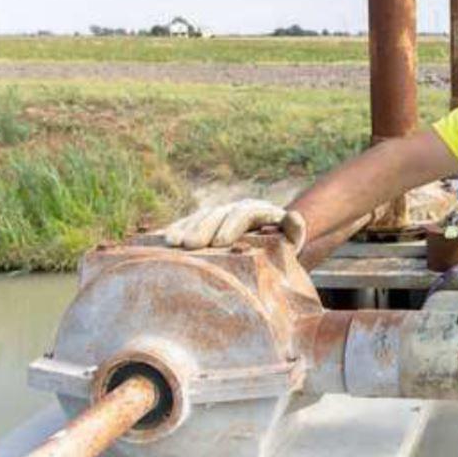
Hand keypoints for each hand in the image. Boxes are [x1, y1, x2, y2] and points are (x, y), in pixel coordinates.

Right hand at [164, 199, 306, 250]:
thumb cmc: (283, 247)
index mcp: (259, 211)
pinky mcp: (207, 222)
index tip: (219, 243)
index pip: (244, 214)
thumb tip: (294, 216)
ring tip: (171, 243)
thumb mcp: (291, 239)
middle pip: (218, 215)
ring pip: (201, 217)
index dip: (230, 226)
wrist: (272, 242)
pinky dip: (177, 229)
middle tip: (190, 245)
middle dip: (203, 228)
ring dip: (185, 228)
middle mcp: (237, 209)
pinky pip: (189, 223)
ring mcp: (220, 214)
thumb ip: (293, 229)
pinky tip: (163, 239)